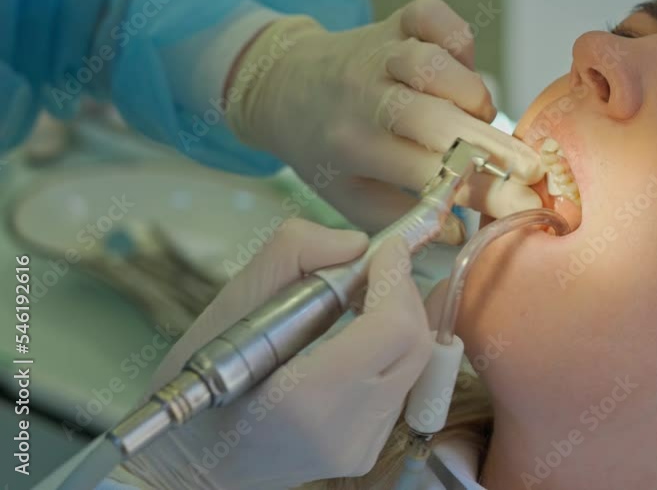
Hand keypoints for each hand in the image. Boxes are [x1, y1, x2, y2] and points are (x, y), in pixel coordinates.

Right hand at [121, 220, 432, 489]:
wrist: (192, 462)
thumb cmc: (200, 381)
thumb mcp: (227, 304)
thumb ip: (293, 256)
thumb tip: (355, 244)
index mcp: (308, 398)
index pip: (394, 329)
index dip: (396, 279)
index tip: (386, 247)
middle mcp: (346, 431)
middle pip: (415, 344)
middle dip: (402, 293)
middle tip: (373, 266)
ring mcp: (361, 447)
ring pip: (413, 364)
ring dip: (397, 318)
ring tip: (360, 296)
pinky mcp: (367, 451)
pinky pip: (399, 385)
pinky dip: (388, 348)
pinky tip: (355, 335)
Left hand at [224, 0, 543, 241]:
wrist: (284, 85)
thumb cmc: (325, 149)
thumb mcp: (348, 197)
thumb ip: (403, 219)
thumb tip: (460, 234)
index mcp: (353, 147)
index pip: (429, 172)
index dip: (481, 190)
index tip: (524, 206)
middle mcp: (365, 96)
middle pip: (438, 119)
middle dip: (492, 147)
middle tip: (530, 169)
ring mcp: (380, 52)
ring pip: (437, 66)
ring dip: (472, 96)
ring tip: (481, 118)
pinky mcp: (393, 21)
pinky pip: (434, 18)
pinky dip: (459, 39)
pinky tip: (461, 66)